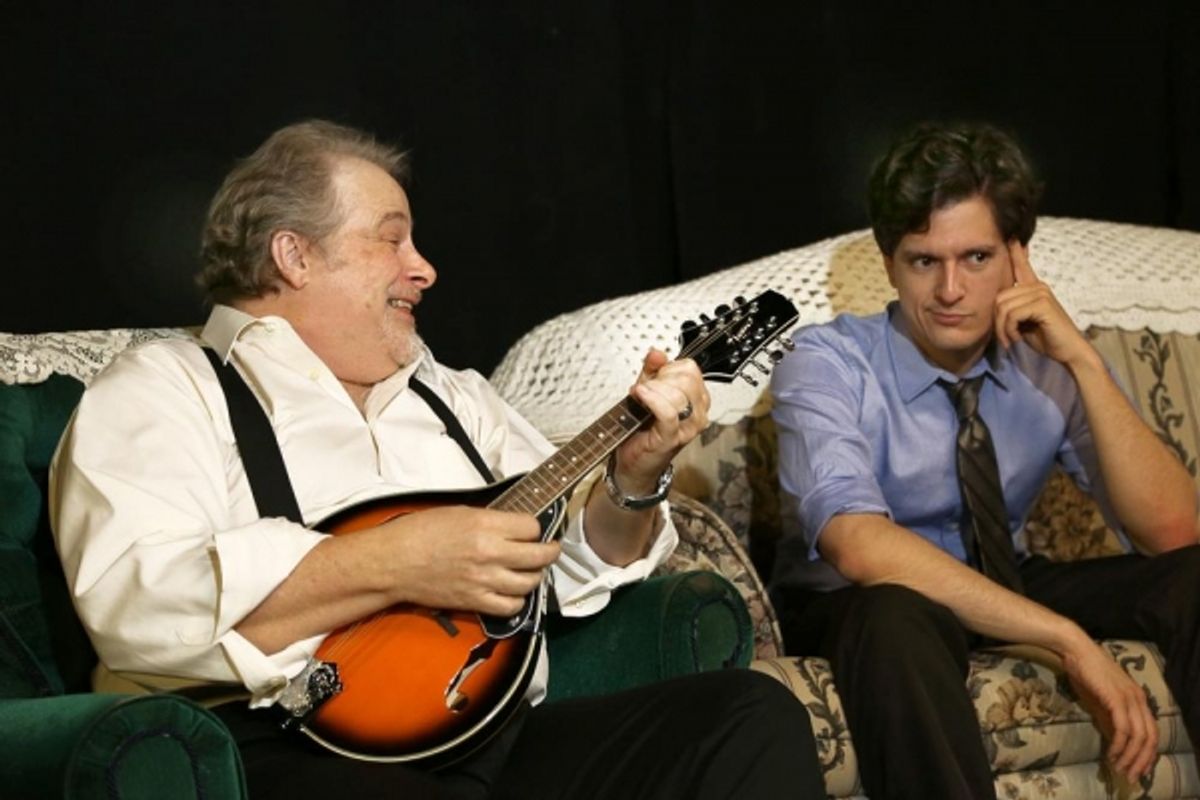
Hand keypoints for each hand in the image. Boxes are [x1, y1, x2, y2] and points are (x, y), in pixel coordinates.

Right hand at [380, 505, 558, 616]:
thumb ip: (490, 520)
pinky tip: (512, 592)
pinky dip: (517, 600)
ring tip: (530, 571)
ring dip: (534, 577)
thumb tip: (512, 526)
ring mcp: (484, 580)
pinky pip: (511, 607)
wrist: (393, 562)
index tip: (532, 530)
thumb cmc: (419, 532)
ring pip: (530, 583)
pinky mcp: (475, 602)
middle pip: (540, 556)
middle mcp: (490, 553)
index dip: (535, 528)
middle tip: (550, 549)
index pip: (532, 527)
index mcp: (485, 525)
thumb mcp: (459, 513)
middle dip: (550, 551)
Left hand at [613, 349, 709, 492]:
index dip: (668, 368)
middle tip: (646, 390)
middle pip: (686, 378)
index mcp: (697, 398)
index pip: (690, 369)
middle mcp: (698, 412)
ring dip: (653, 390)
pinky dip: (651, 399)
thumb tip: (657, 352)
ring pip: (678, 393)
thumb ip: (652, 370)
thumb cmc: (642, 430)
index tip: (654, 379)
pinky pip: (667, 411)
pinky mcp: (672, 437)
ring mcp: (688, 427)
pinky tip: (640, 396)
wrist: (634, 463)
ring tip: (640, 397)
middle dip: (660, 378)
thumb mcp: (648, 392)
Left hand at [994, 242, 1092, 367]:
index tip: (1011, 236)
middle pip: (999, 297)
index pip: (1021, 265)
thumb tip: (997, 305)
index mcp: (1033, 288)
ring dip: (1003, 328)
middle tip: (1005, 338)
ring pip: (1003, 307)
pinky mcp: (1043, 304)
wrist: (1068, 351)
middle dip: (997, 322)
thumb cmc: (1045, 337)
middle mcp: (1037, 286)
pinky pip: (1012, 314)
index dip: (1015, 251)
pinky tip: (1017, 338)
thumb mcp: (1023, 321)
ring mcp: (1041, 293)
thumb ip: (1011, 309)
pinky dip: (1010, 330)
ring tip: (1011, 339)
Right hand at [1061, 639, 1157, 783]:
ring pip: (1139, 736)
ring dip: (1131, 756)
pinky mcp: (1117, 699)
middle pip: (1151, 737)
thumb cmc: (1085, 671)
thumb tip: (1115, 740)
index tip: (1139, 769)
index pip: (1153, 732)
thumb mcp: (1101, 699)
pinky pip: (1123, 729)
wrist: (1076, 649)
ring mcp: (1130, 699)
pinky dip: (1119, 745)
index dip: (1148, 753)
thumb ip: (1110, 717)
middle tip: (1131, 776)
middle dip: (1142, 760)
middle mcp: (1140, 699)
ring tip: (1120, 768)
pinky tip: (1112, 753)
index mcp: (1139, 699)